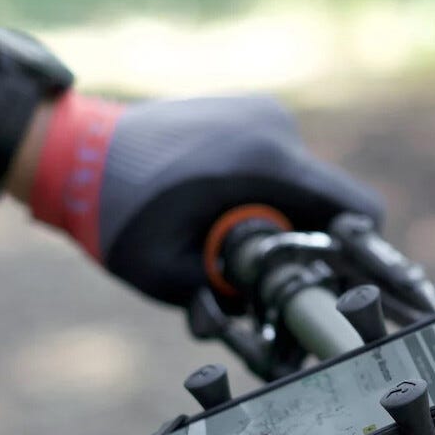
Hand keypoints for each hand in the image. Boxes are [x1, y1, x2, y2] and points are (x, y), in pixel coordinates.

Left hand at [25, 92, 382, 304]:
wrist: (72, 149)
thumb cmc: (117, 213)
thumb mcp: (171, 275)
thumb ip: (235, 298)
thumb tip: (283, 322)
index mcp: (268, 162)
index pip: (359, 211)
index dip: (361, 255)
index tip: (334, 281)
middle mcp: (276, 128)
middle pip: (330, 204)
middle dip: (307, 244)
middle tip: (264, 275)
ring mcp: (264, 112)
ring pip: (304, 187)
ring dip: (280, 220)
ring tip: (226, 239)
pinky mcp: (249, 112)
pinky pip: (280, 168)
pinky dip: (264, 196)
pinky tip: (218, 209)